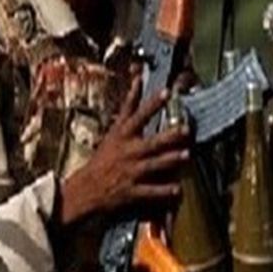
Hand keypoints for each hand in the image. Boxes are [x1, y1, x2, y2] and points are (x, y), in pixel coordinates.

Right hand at [58, 77, 189, 226]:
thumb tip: (139, 80)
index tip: (166, 92)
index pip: (137, 115)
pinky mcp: (131, 190)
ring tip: (186, 155)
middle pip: (151, 142)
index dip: (152, 104)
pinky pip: (150, 191)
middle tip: (185, 130)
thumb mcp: (114, 130)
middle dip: (168, 137)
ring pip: (153, 165)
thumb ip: (129, 108)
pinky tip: (177, 189)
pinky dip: (163, 191)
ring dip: (169, 160)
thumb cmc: (104, 158)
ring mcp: (129, 171)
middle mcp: (127, 152)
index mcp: (122, 136)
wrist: (86, 188)